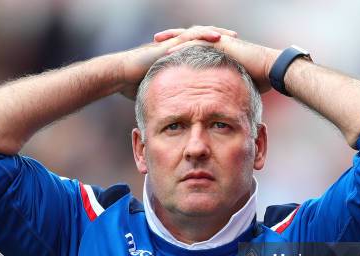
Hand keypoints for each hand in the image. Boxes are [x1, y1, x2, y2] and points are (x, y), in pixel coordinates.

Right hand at [119, 26, 237, 98]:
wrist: (120, 75)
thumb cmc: (134, 85)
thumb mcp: (160, 92)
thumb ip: (171, 97)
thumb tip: (179, 116)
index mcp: (177, 59)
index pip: (202, 54)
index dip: (217, 55)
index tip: (234, 59)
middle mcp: (176, 49)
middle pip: (204, 41)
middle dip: (222, 42)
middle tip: (240, 44)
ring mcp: (172, 45)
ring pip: (199, 35)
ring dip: (217, 35)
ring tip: (232, 37)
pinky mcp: (168, 44)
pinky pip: (188, 37)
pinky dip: (203, 36)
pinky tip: (216, 37)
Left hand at [158, 32, 280, 92]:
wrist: (272, 71)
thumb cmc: (260, 81)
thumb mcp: (237, 85)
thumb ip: (227, 90)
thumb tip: (222, 106)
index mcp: (218, 53)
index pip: (195, 50)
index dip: (180, 52)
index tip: (165, 56)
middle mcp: (217, 45)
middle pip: (189, 40)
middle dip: (172, 40)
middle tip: (156, 43)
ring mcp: (219, 42)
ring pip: (190, 37)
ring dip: (173, 39)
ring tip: (158, 41)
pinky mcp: (221, 42)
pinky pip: (198, 41)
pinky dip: (183, 44)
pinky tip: (170, 48)